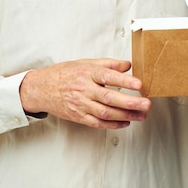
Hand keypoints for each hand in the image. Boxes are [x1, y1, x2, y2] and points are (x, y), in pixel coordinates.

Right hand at [19, 58, 150, 128]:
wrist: (41, 88)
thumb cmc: (65, 74)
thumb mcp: (85, 63)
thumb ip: (108, 64)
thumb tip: (128, 65)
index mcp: (87, 73)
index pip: (108, 76)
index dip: (125, 81)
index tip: (139, 84)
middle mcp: (84, 89)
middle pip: (109, 97)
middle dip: (130, 102)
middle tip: (146, 104)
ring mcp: (81, 105)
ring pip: (106, 113)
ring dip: (126, 115)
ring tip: (141, 115)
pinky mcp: (78, 117)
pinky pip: (98, 123)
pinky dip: (113, 124)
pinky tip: (126, 122)